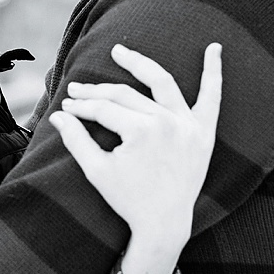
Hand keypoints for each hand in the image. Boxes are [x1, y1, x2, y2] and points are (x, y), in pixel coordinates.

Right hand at [49, 43, 221, 273]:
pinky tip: (215, 49)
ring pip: (162, 83)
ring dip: (140, 64)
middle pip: (126, 95)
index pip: (104, 108)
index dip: (81, 107)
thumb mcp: (97, 171)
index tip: (66, 108)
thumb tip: (59, 115)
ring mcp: (187, 125)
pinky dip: (214, 72)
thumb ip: (76, 140)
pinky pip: (212, 98)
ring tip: (120, 52)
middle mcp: (166, 122)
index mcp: (141, 132)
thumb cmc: (128, 199)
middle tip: (77, 90)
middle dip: (96, 92)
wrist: (164, 224)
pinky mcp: (204, 133)